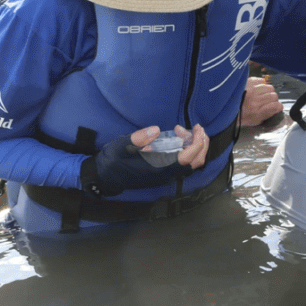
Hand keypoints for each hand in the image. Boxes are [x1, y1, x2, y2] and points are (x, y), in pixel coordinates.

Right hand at [85, 125, 208, 196]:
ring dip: (195, 147)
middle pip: (195, 163)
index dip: (196, 144)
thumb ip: (138, 138)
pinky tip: (179, 137)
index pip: (186, 158)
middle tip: (197, 128)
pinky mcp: (163, 172)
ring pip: (191, 164)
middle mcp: (165, 173)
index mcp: (158, 168)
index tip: (197, 129)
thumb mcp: (121, 146)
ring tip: (185, 130)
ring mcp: (165, 174)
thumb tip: (156, 130)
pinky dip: (188, 150)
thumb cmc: (112, 161)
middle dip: (201, 144)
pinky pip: (183, 163)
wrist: (104, 177)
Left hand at [240, 76, 283, 126]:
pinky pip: (262, 80)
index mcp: (256, 110)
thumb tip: (278, 107)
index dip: (278, 107)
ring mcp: (251, 88)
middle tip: (267, 101)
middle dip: (273, 99)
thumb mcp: (255, 120)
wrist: (227, 105)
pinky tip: (258, 89)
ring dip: (268, 91)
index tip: (276, 107)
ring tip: (262, 95)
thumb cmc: (240, 114)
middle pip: (274, 95)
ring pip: (269, 87)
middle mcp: (254, 98)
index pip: (276, 106)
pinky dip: (262, 84)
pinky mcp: (249, 81)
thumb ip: (268, 114)